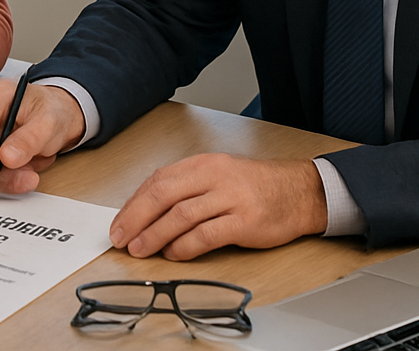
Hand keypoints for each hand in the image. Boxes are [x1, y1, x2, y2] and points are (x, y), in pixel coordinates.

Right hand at [0, 80, 84, 195]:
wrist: (57, 119)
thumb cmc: (51, 111)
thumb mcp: (49, 122)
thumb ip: (29, 139)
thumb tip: (6, 158)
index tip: (4, 164)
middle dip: (4, 170)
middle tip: (31, 177)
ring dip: (10, 176)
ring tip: (36, 164)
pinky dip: (11, 179)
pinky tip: (28, 167)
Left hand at [109, 154, 326, 260]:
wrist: (299, 192)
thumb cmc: (255, 186)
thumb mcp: (217, 175)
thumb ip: (186, 188)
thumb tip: (148, 212)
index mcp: (202, 164)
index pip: (158, 181)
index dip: (133, 204)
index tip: (119, 223)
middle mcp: (213, 176)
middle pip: (163, 195)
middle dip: (136, 218)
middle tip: (120, 238)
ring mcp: (230, 197)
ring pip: (181, 215)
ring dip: (155, 235)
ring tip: (140, 249)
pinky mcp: (244, 220)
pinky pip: (206, 234)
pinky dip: (185, 246)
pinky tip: (174, 254)